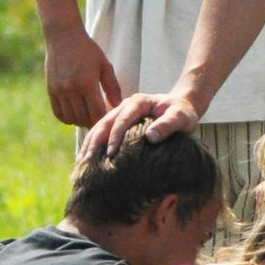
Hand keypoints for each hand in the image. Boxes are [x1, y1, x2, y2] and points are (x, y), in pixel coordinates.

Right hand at [44, 26, 121, 127]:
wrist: (63, 37)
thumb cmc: (87, 49)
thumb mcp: (104, 65)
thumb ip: (112, 86)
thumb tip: (118, 105)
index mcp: (86, 84)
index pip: (96, 113)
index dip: (104, 119)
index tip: (110, 118)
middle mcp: (71, 90)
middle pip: (83, 119)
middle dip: (94, 122)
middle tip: (101, 120)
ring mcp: (59, 91)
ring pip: (71, 118)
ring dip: (81, 122)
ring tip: (89, 117)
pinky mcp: (51, 90)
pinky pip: (58, 113)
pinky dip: (68, 118)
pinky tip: (76, 114)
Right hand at [81, 90, 197, 160]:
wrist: (182, 106)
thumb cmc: (183, 113)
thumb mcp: (181, 117)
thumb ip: (168, 125)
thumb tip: (150, 137)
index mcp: (138, 102)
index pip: (122, 119)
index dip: (115, 136)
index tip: (110, 153)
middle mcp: (126, 105)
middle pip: (105, 122)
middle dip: (94, 141)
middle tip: (86, 161)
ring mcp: (120, 112)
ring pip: (100, 126)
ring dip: (90, 143)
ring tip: (81, 162)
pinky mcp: (119, 121)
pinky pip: (103, 131)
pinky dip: (94, 144)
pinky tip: (87, 158)